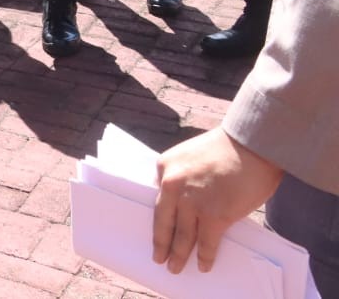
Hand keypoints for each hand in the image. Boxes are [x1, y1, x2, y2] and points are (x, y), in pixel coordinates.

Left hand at [153, 127, 282, 273]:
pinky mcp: (215, 215)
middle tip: (158, 258)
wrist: (254, 144)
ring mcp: (192, 201)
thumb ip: (182, 176)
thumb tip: (183, 203)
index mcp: (164, 166)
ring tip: (176, 267)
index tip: (156, 231)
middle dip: (162, 244)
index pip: (157, 199)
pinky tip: (203, 266)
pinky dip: (205, 256)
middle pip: (164, 221)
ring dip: (180, 254)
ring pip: (183, 236)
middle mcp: (172, 184)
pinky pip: (207, 242)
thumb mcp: (191, 156)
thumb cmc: (228, 148)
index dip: (158, 218)